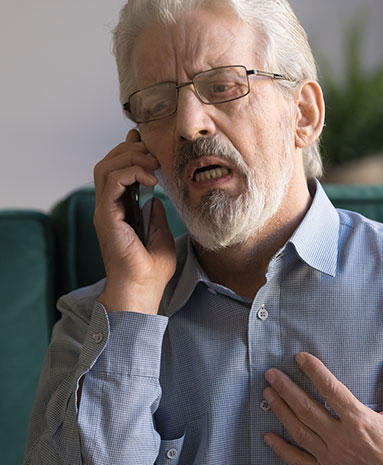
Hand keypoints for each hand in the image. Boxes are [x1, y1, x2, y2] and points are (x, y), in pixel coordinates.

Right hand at [94, 129, 175, 313]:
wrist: (142, 289)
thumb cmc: (151, 270)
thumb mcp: (161, 235)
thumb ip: (156, 215)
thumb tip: (155, 198)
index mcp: (120, 210)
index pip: (117, 171)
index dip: (129, 152)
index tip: (146, 142)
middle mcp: (109, 208)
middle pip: (109, 163)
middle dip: (131, 151)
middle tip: (154, 154)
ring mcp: (105, 211)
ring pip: (106, 167)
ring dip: (131, 158)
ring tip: (153, 164)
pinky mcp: (106, 216)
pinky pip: (112, 181)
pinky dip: (131, 172)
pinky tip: (151, 179)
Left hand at [263, 354, 382, 464]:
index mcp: (359, 420)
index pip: (329, 388)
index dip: (313, 370)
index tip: (300, 358)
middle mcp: (340, 438)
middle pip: (306, 407)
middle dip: (286, 388)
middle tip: (271, 374)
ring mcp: (332, 458)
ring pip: (299, 430)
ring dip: (281, 410)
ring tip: (268, 394)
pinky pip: (300, 462)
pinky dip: (282, 450)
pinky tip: (269, 437)